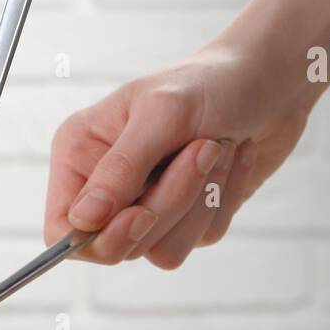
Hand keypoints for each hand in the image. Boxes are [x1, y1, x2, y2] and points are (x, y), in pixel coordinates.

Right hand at [44, 43, 311, 268]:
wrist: (268, 81)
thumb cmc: (209, 82)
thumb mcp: (162, 113)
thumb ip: (120, 168)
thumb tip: (83, 219)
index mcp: (81, 154)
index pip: (61, 228)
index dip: (94, 237)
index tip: (139, 215)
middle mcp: (107, 186)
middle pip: (116, 245)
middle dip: (166, 206)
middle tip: (201, 152)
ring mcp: (146, 205)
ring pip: (161, 249)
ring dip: (200, 203)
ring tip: (216, 148)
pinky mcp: (185, 218)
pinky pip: (198, 240)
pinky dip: (223, 202)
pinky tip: (230, 160)